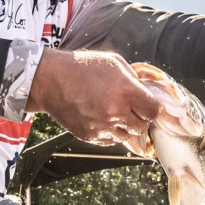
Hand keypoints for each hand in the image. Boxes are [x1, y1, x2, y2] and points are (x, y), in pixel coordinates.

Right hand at [27, 48, 162, 144]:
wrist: (51, 80)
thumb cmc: (83, 67)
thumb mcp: (114, 62)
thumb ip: (134, 78)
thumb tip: (146, 91)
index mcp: (126, 91)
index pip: (154, 111)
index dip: (152, 107)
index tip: (147, 105)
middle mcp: (115, 112)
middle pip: (142, 126)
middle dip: (139, 117)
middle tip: (131, 108)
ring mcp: (102, 126)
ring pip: (126, 136)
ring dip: (124, 127)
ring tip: (113, 112)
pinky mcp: (89, 136)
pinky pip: (110, 141)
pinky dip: (110, 133)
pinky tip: (102, 118)